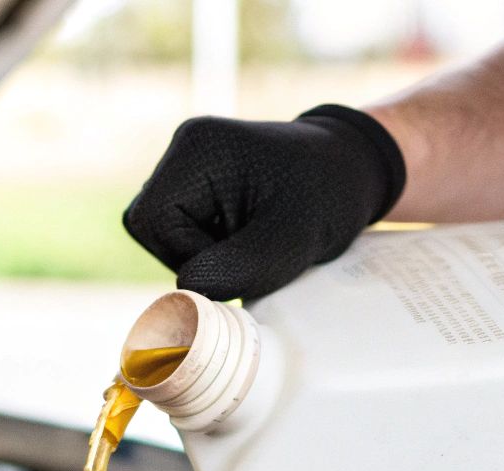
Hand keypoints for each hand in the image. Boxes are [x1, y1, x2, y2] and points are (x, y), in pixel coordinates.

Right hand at [123, 105, 405, 301]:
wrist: (353, 173)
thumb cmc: (328, 199)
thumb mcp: (287, 242)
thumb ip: (230, 271)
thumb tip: (181, 292)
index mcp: (198, 148)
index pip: (154, 223)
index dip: (190, 254)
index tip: (242, 252)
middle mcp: (185, 145)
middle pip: (150, 227)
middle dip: (193, 254)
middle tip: (247, 251)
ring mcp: (188, 160)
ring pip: (162, 232)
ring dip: (201, 251)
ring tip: (251, 240)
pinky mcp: (197, 179)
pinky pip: (179, 226)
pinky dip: (208, 243)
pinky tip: (244, 234)